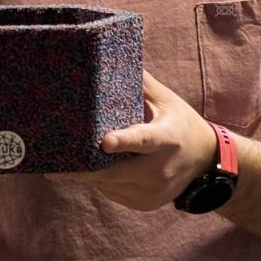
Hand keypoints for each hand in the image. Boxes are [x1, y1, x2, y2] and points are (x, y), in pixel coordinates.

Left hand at [63, 70, 217, 211]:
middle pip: (116, 171)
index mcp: (167, 138)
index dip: (124, 141)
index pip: (143, 139)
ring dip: (89, 174)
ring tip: (67, 162)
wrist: (206, 162)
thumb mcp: (166, 100)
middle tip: (54, 165)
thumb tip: (112, 57)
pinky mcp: (145, 203)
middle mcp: (160, 168)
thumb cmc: (180, 122)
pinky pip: (113, 192)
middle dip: (85, 170)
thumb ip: (141, 83)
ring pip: (109, 184)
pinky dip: (101, 181)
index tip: (104, 142)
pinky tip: (93, 169)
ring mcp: (153, 190)